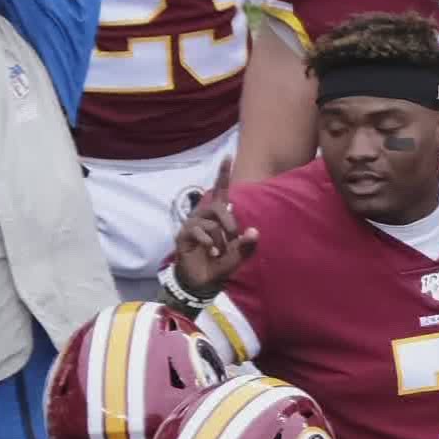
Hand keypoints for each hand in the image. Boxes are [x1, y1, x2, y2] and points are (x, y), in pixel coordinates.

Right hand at [172, 156, 258, 296]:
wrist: (203, 283)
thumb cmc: (220, 265)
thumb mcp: (238, 256)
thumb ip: (247, 245)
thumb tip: (254, 232)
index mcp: (217, 217)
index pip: (221, 192)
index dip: (224, 174)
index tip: (228, 156)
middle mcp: (203, 216)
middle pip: (218, 207)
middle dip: (230, 223)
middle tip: (233, 239)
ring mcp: (192, 226)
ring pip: (210, 224)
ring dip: (219, 240)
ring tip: (218, 252)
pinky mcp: (183, 236)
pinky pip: (198, 232)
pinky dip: (208, 243)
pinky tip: (211, 252)